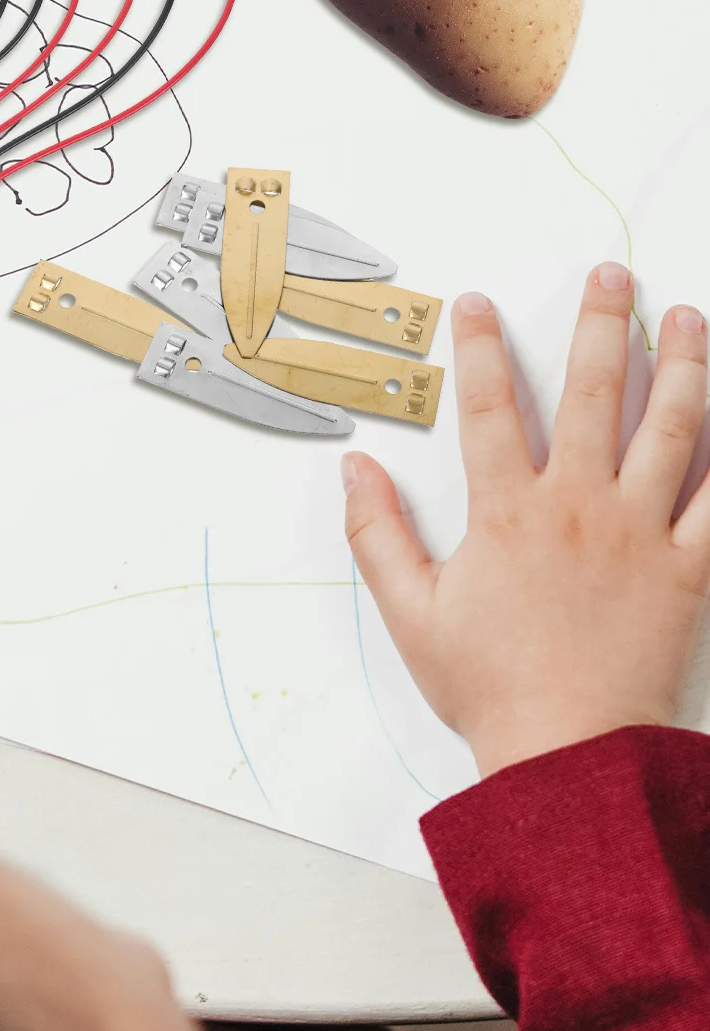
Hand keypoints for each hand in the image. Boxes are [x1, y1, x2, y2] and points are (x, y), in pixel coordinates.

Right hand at [343, 265, 709, 777]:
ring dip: (682, 366)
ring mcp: (642, 534)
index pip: (488, 408)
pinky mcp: (689, 569)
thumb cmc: (490, 687)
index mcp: (508, 514)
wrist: (569, 753)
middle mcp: (578, 508)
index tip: (479, 304)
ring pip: (671, 430)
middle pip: (593, 395)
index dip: (480, 349)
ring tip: (687, 318)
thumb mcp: (410, 612)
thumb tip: (355, 471)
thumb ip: (376, 533)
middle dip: (601, 326)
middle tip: (612, 277)